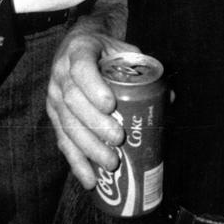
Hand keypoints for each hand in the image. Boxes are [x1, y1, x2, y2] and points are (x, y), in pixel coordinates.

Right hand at [46, 26, 139, 188]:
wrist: (78, 44)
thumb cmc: (105, 49)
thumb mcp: (123, 49)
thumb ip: (145, 70)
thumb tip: (170, 98)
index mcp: (78, 50)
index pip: (81, 68)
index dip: (93, 87)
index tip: (110, 105)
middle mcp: (61, 72)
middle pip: (72, 100)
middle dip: (95, 124)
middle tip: (118, 139)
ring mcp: (54, 95)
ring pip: (66, 123)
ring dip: (88, 147)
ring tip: (111, 163)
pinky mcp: (54, 115)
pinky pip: (62, 140)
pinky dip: (76, 162)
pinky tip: (89, 179)